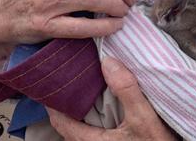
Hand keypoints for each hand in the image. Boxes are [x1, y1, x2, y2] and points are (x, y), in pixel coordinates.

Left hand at [48, 57, 177, 140]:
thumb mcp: (144, 118)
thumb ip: (126, 91)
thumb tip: (108, 62)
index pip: (61, 122)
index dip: (53, 102)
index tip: (52, 81)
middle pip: (71, 123)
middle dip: (69, 101)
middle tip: (70, 77)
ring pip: (85, 124)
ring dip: (85, 106)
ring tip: (88, 83)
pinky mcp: (118, 140)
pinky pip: (98, 126)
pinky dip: (97, 111)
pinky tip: (107, 97)